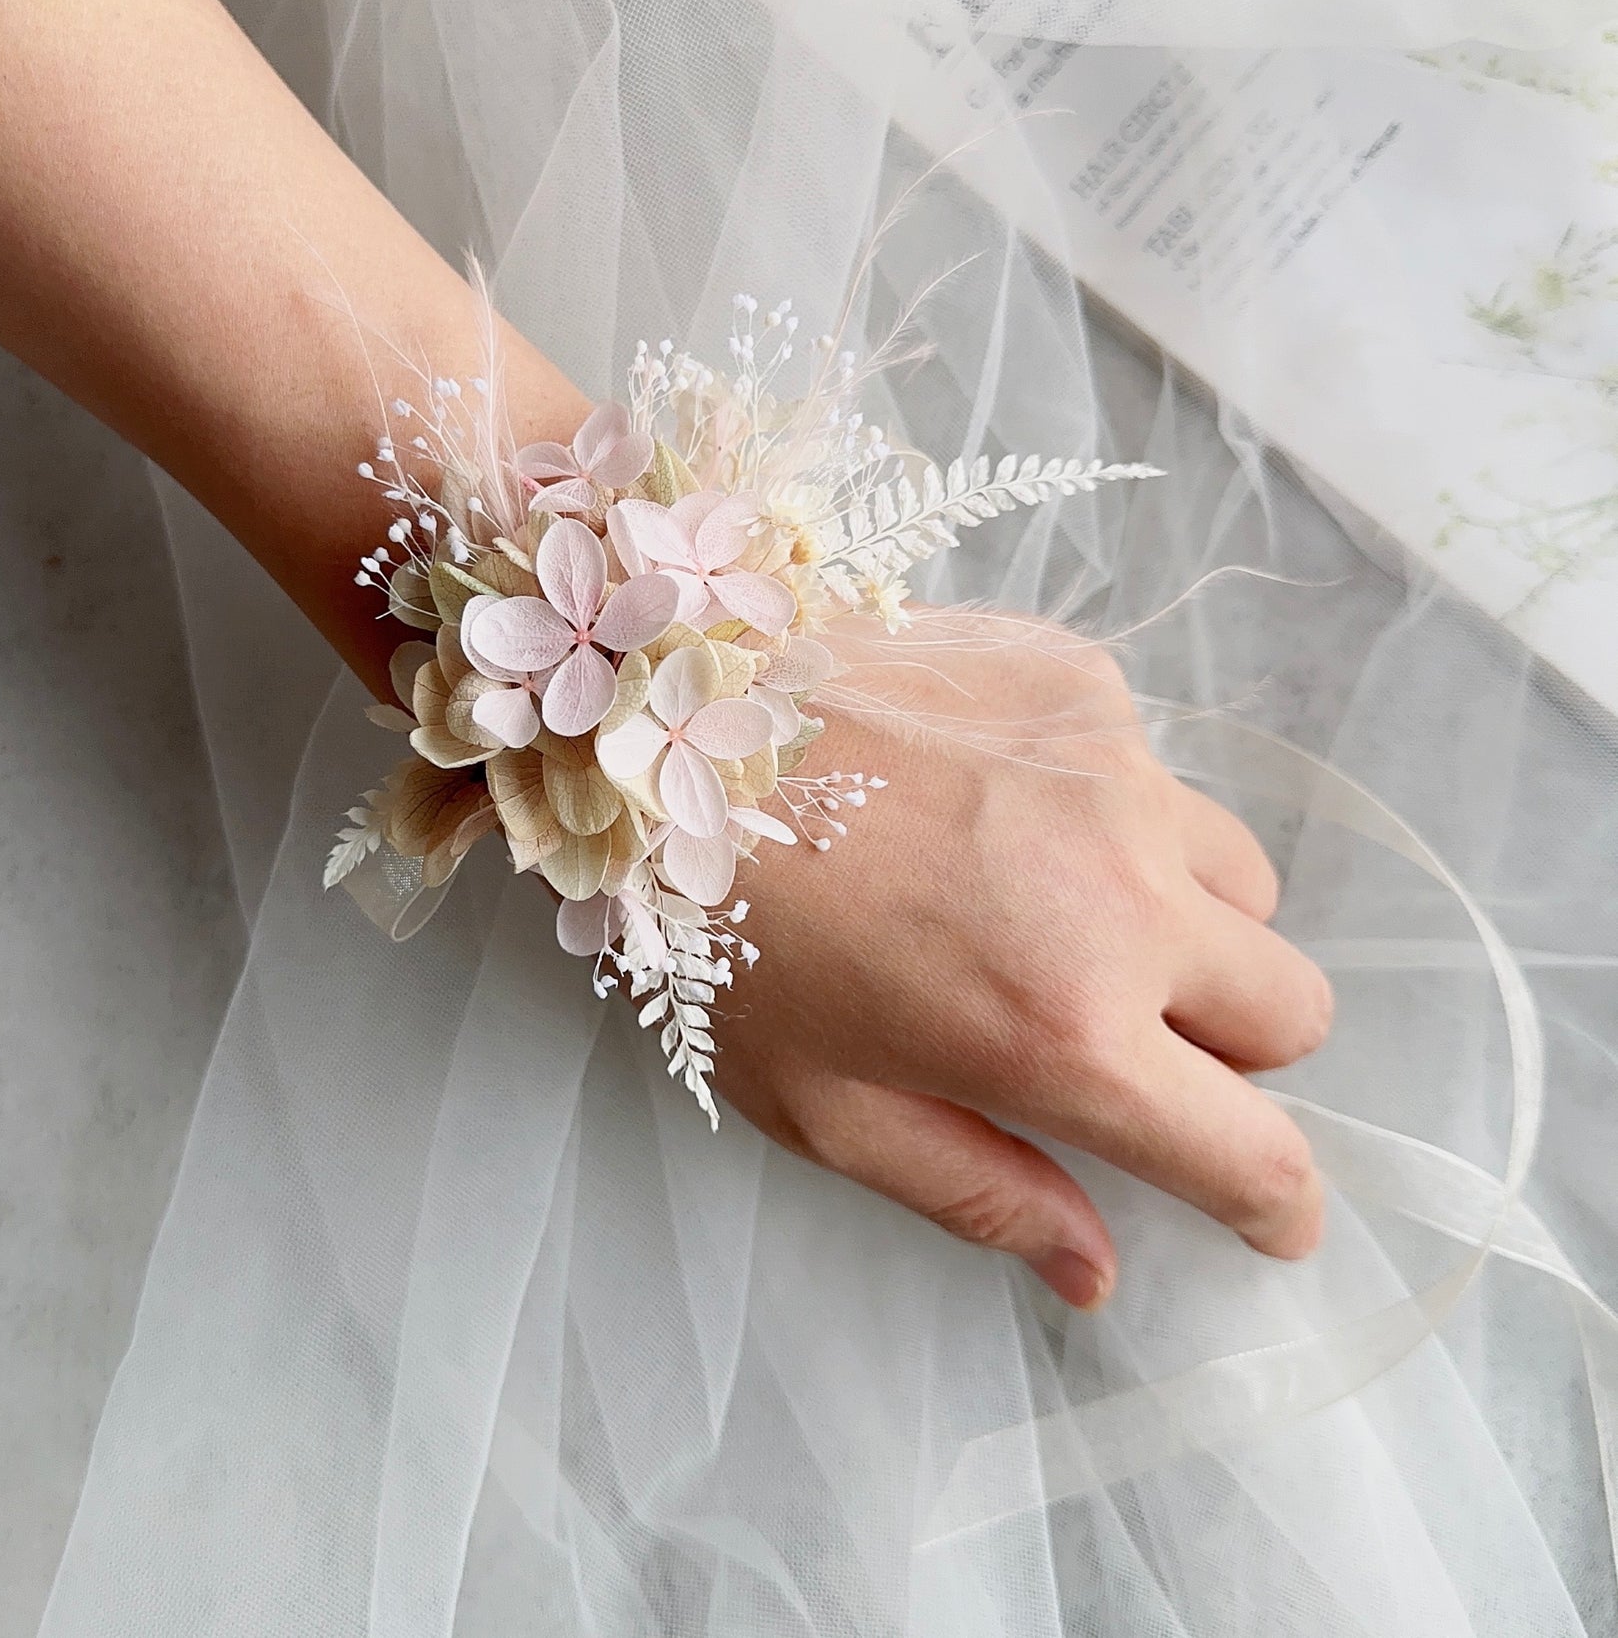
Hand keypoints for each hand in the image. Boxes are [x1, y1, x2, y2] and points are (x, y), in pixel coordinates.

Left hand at [717, 614, 1332, 1309]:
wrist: (661, 724)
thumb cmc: (722, 932)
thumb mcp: (825, 1106)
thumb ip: (978, 1190)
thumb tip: (1096, 1271)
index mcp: (1062, 1031)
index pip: (1253, 1151)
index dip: (1273, 1201)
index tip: (1262, 1208)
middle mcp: (1125, 898)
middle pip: (1292, 1009)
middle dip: (1230, 1050)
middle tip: (1125, 1036)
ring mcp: (1117, 774)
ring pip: (1242, 885)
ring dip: (1187, 922)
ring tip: (1057, 909)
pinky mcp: (1084, 682)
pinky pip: (1155, 773)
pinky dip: (1110, 811)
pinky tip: (998, 804)